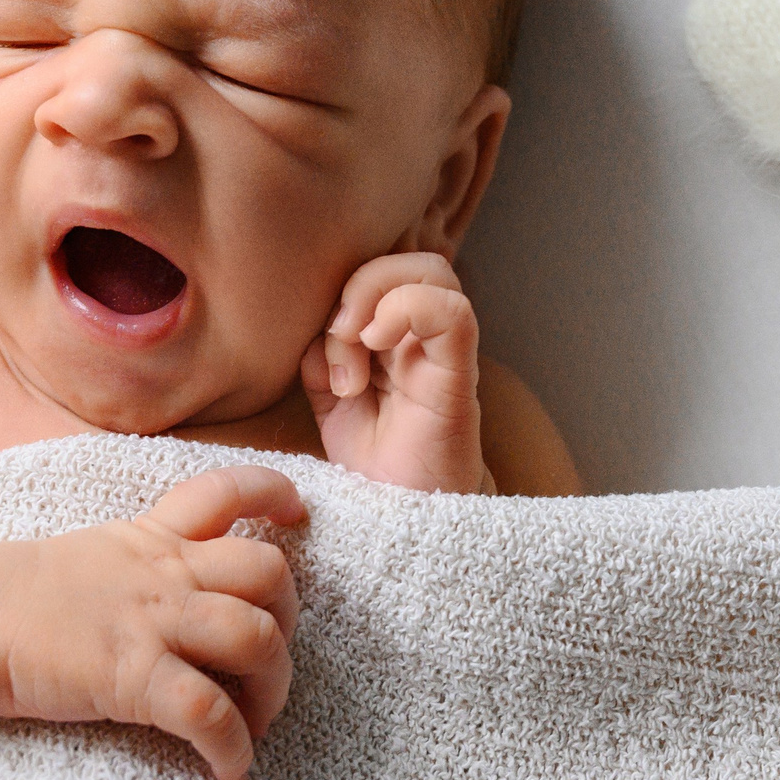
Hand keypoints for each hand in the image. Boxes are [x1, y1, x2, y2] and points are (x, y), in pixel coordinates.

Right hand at [0, 466, 303, 779]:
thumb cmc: (24, 596)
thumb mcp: (95, 555)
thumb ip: (143, 562)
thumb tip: (181, 595)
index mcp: (154, 538)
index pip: (225, 490)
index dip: (273, 494)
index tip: (298, 514)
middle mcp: (166, 573)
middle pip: (269, 571)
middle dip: (290, 620)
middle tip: (268, 663)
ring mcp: (153, 622)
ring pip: (256, 637)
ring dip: (274, 689)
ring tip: (257, 724)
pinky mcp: (134, 676)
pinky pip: (208, 712)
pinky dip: (232, 747)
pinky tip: (229, 772)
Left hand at [300, 252, 488, 493]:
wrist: (399, 519)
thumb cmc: (374, 462)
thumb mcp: (330, 400)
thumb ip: (322, 356)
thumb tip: (324, 327)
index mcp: (396, 337)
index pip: (383, 270)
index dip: (345, 287)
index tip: (323, 339)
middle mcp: (426, 338)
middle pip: (408, 260)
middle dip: (360, 284)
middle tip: (339, 335)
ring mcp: (445, 354)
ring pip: (432, 272)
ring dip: (376, 297)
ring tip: (357, 350)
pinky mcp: (457, 378)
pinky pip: (453, 314)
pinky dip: (408, 311)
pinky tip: (375, 349)